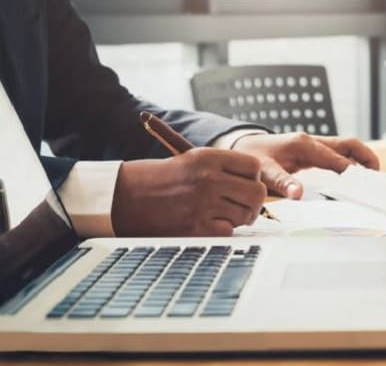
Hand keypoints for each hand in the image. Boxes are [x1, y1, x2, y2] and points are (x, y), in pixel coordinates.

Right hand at [112, 148, 265, 236]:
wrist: (124, 196)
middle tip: (242, 207)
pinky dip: (222, 231)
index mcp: (209, 157)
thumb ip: (225, 168)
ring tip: (220, 214)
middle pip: (257, 193)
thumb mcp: (193, 160)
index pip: (254, 167)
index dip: (254, 178)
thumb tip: (257, 185)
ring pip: (246, 215)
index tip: (244, 185)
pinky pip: (228, 232)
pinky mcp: (195, 227)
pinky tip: (207, 224)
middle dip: (254, 203)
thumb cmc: (161, 179)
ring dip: (238, 219)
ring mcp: (203, 204)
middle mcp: (209, 178)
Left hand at [231, 132, 379, 198]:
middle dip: (367, 159)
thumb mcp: (264, 171)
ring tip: (373, 180)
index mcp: (304, 145)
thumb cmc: (253, 157)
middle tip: (378, 179)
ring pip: (347, 147)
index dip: (353, 171)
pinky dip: (352, 163)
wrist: (242, 146)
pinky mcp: (314, 151)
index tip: (366, 185)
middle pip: (350, 145)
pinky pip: (339, 154)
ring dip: (362, 160)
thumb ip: (282, 182)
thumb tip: (298, 194)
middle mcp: (313, 141)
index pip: (337, 158)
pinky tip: (356, 178)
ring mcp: (315, 144)